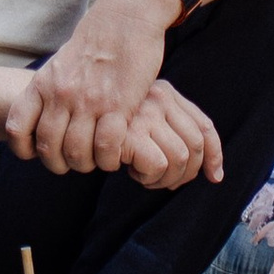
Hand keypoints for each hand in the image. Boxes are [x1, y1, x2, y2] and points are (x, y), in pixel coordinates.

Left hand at [5, 0, 198, 175]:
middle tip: (75, 161)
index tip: (38, 153)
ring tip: (97, 158)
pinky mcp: (119, 105)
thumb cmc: (95, 42)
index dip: (24, 149)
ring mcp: (89, 101)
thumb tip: (43, 121)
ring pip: (77, 153)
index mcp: (42, 84)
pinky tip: (115, 154)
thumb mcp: (59, 64)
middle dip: (61, 164)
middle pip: (49, 149)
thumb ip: (50, 92)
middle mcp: (61, 95)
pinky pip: (107, 147)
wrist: (126, 17)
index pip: (17, 128)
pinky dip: (109, 158)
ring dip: (87, 164)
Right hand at [113, 76, 224, 190]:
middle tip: (161, 181)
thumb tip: (214, 175)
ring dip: (163, 178)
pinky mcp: (128, 131)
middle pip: (196, 147)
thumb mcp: (142, 116)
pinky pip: (157, 165)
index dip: (214, 156)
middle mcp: (160, 97)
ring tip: (141, 174)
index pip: (205, 127)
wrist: (58, 108)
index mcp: (166, 92)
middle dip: (184, 175)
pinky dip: (147, 177)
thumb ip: (171, 132)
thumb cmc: (102, 119)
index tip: (214, 177)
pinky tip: (129, 170)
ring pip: (180, 158)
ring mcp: (144, 112)